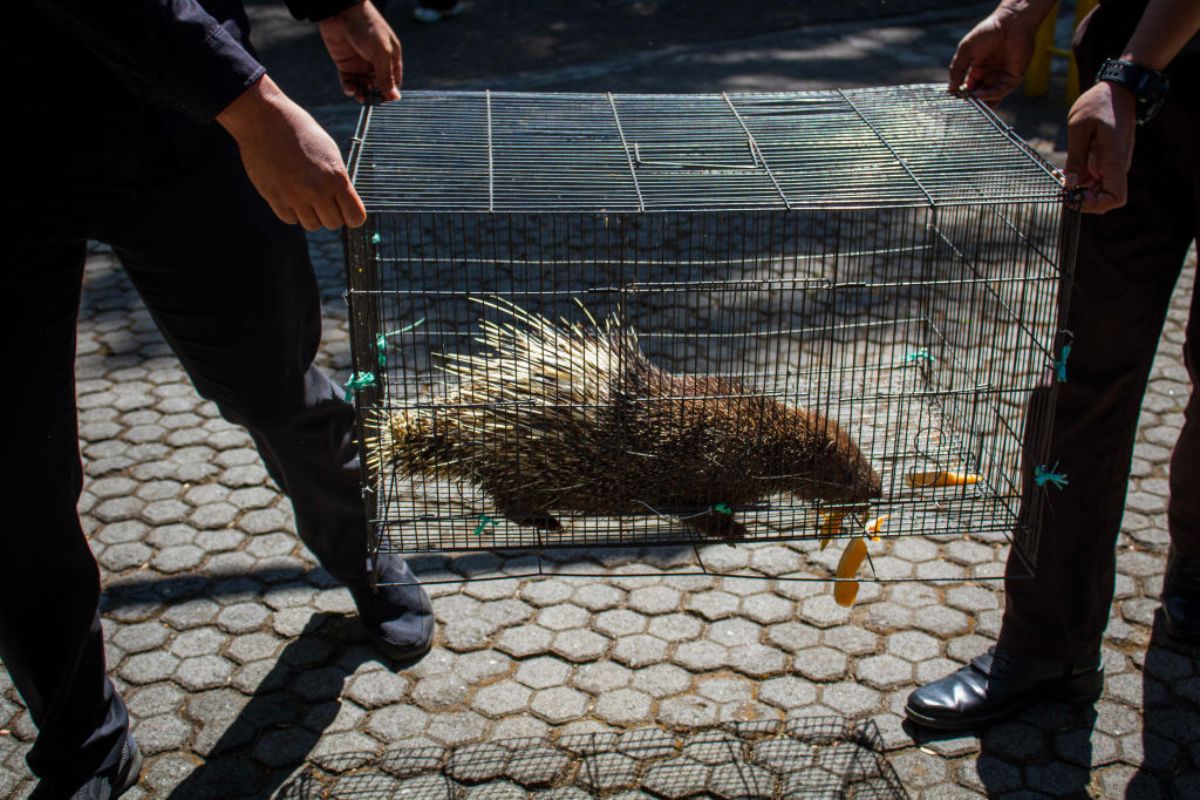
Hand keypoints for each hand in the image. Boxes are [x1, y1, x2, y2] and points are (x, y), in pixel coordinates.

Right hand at [217, 76, 366, 229]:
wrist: (265, 121)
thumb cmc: (301, 133)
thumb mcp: (330, 152)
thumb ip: (339, 181)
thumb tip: (345, 204)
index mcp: (336, 177)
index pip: (355, 217)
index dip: (352, 216)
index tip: (346, 210)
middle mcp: (317, 191)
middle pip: (333, 224)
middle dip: (331, 214)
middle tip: (323, 198)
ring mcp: (295, 197)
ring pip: (312, 225)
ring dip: (311, 214)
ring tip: (305, 194)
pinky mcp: (275, 199)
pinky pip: (291, 220)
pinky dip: (292, 212)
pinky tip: (290, 194)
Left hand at [318, 1, 402, 101]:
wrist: (342, 12)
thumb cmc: (368, 27)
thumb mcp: (381, 53)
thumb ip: (386, 77)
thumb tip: (395, 98)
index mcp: (391, 58)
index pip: (393, 82)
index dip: (390, 92)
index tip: (385, 100)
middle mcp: (376, 63)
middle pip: (378, 87)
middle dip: (375, 95)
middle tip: (371, 100)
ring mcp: (360, 64)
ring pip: (363, 87)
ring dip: (362, 94)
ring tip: (360, 96)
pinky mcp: (345, 64)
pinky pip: (349, 82)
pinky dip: (349, 88)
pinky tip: (350, 89)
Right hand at [948, 6, 1040, 103]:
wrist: (1010, 23)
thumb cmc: (987, 32)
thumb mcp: (966, 50)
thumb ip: (957, 69)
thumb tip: (950, 89)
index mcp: (977, 71)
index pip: (968, 89)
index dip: (961, 95)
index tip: (953, 101)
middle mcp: (990, 77)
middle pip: (979, 96)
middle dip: (971, 103)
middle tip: (961, 107)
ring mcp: (1001, 78)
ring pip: (990, 97)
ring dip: (980, 103)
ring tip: (969, 104)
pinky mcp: (1013, 78)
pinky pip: (1000, 91)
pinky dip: (990, 95)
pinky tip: (980, 95)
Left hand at [1064, 81, 1136, 213]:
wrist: (1118, 89)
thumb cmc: (1099, 103)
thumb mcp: (1080, 127)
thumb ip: (1076, 157)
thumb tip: (1072, 184)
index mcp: (1114, 159)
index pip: (1116, 198)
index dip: (1096, 204)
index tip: (1076, 194)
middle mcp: (1117, 165)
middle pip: (1104, 198)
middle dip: (1082, 197)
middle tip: (1061, 185)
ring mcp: (1113, 163)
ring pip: (1097, 189)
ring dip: (1079, 188)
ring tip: (1060, 176)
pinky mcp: (1107, 159)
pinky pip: (1095, 177)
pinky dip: (1081, 178)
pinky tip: (1066, 169)